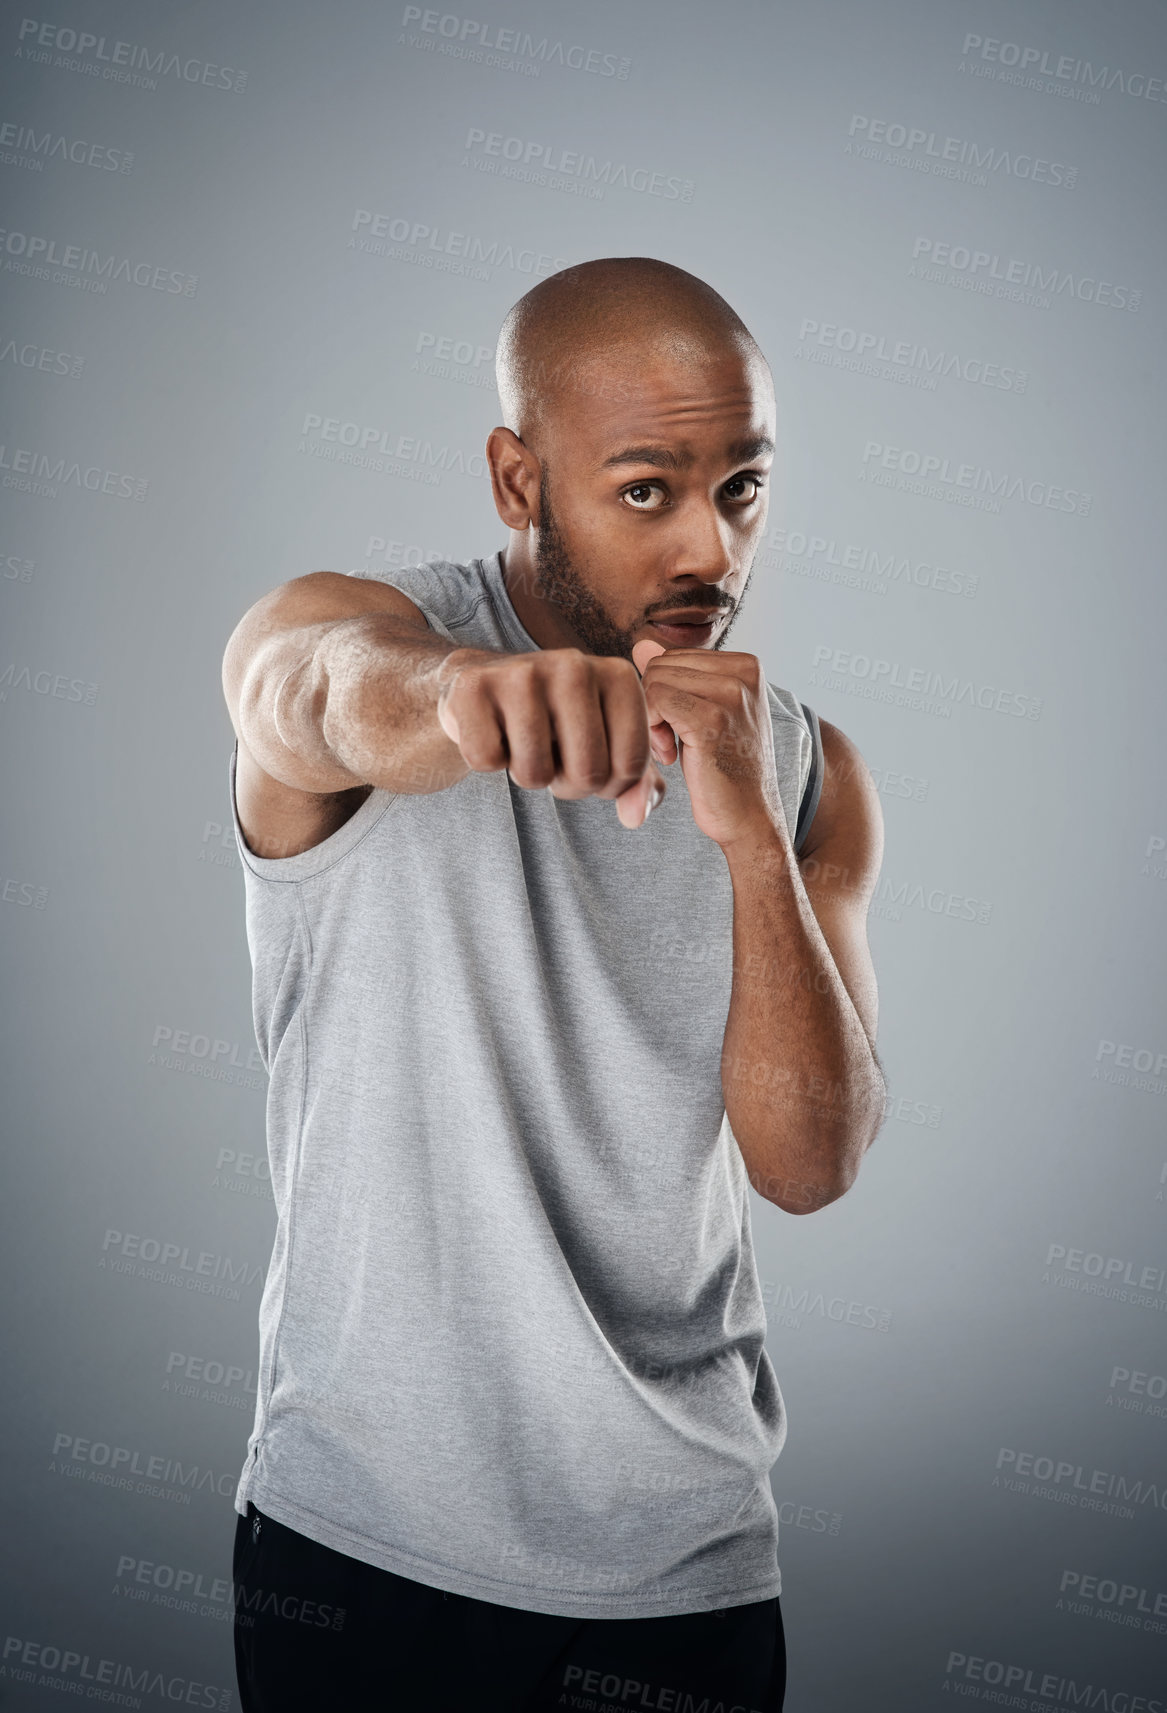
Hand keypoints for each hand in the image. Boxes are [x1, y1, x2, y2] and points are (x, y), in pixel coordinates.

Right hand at [436, 648, 666, 828]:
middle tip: (554, 757)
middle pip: (587, 774)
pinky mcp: (474, 685)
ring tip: (524, 743)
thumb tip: (636, 817)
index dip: (609, 786)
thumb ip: (636, 783)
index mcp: (619, 675)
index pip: (630, 766)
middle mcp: (575, 664)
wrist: (485, 685)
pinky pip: (486, 760)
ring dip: (527, 775)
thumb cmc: (556, 720)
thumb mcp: (607, 745)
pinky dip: (487, 760)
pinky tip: (493, 730)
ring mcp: (522, 671)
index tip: (590, 764)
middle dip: (568, 785)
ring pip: (534, 773)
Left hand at [630, 639, 785, 850]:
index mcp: (747, 665)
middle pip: (660, 665)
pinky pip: (654, 701)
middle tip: (673, 741)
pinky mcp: (711, 720)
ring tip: (674, 749)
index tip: (681, 728)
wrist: (750, 818)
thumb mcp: (702, 713)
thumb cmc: (726, 769)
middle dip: (655, 704)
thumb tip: (641, 645)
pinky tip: (672, 756)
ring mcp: (731, 694)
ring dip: (653, 720)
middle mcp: (744, 672)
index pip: (674, 656)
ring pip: (654, 681)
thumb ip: (676, 677)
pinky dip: (652, 731)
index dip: (665, 694)